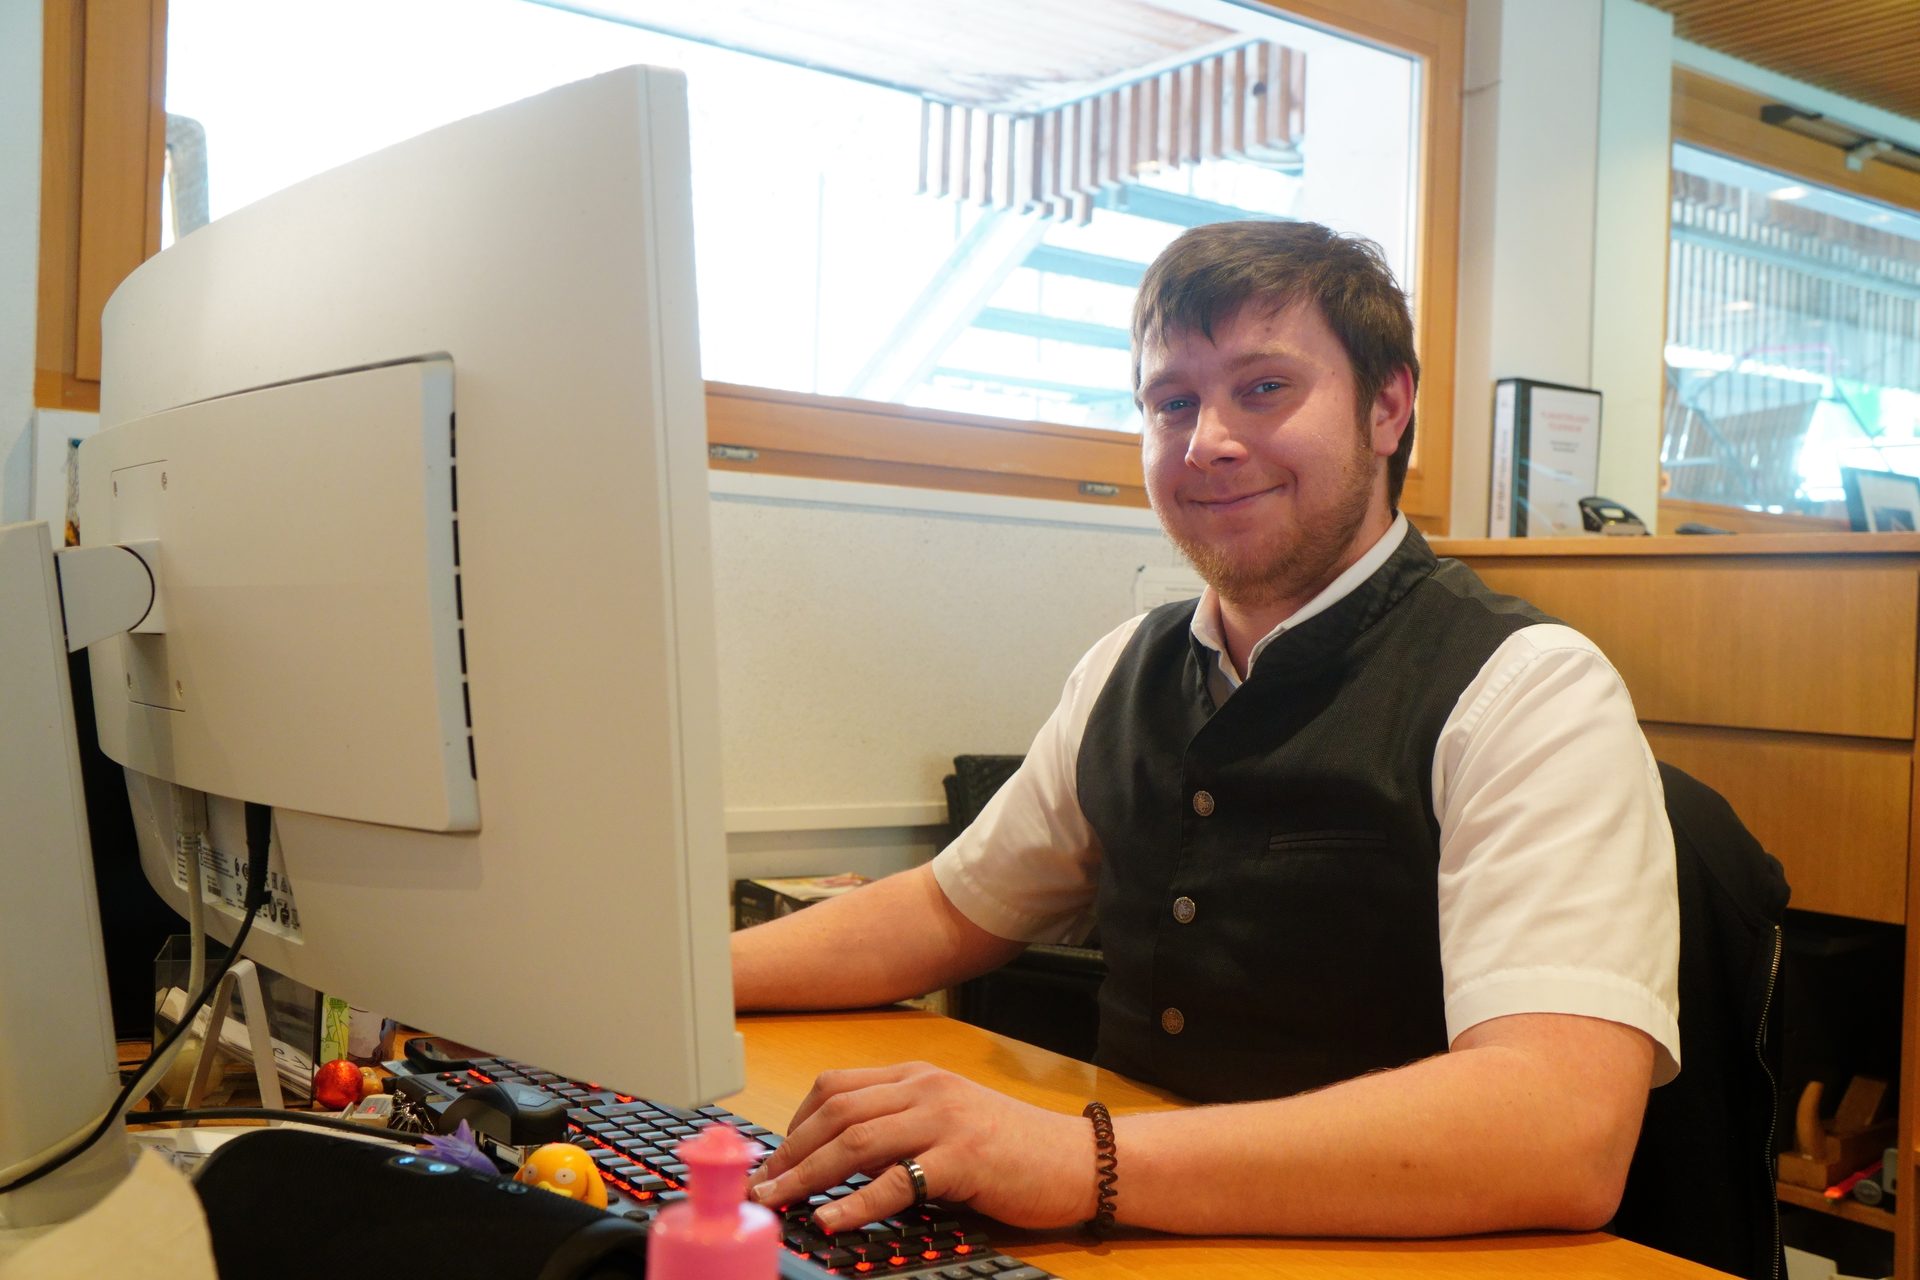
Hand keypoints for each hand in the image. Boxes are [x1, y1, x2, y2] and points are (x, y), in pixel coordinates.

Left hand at [746, 1061, 1094, 1231]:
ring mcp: (944, 1119)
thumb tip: (836, 1163)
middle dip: (787, 1152)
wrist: (1076, 1159)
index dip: (794, 1123)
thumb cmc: (1013, 1148)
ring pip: (855, 1140)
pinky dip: (857, 1202)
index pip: (835, 1086)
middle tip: (759, 1186)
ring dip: (806, 1175)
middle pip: (835, 1111)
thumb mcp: (947, 1122)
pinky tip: (833, 1219)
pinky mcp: (963, 1158)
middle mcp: (925, 1089)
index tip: (772, 1159)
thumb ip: (898, 1129)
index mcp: (917, 1077)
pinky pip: (896, 1179)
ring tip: (777, 1201)